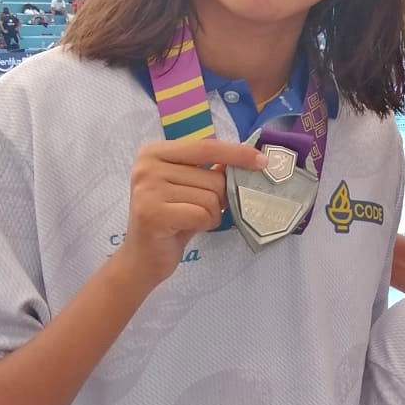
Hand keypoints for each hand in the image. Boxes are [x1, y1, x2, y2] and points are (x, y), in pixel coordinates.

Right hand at [116, 139, 266, 288]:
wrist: (142, 257)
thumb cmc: (171, 220)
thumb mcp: (190, 188)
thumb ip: (210, 170)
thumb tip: (249, 159)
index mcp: (155, 152)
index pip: (206, 147)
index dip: (237, 153)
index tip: (262, 161)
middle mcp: (147, 166)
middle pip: (213, 177)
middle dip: (220, 198)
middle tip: (199, 210)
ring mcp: (147, 189)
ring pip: (210, 197)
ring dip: (211, 214)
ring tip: (189, 220)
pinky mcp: (152, 213)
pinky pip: (203, 215)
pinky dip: (204, 224)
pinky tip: (187, 228)